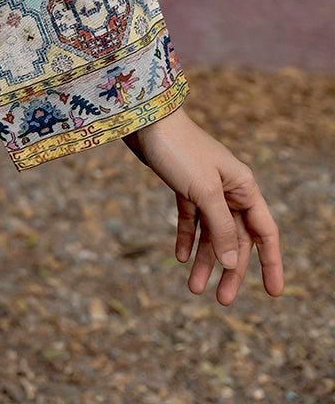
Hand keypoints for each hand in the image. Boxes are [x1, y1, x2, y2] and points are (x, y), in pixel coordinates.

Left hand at [124, 105, 283, 305]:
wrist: (147, 122)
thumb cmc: (180, 151)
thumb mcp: (204, 192)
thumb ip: (221, 228)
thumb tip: (232, 261)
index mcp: (244, 187)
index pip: (264, 232)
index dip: (271, 263)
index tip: (274, 293)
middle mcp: (229, 189)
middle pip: (236, 238)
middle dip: (230, 269)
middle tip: (221, 300)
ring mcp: (206, 188)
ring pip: (211, 232)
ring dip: (204, 259)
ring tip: (194, 288)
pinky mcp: (184, 186)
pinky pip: (191, 219)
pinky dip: (187, 238)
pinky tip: (181, 257)